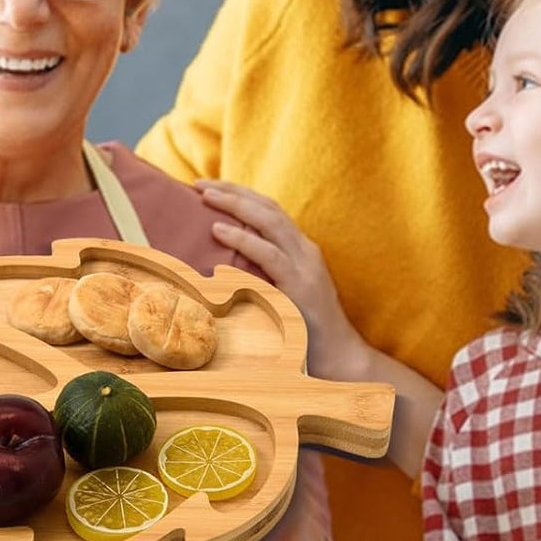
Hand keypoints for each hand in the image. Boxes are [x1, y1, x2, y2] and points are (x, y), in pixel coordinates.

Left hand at [193, 181, 363, 376]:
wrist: (340, 357)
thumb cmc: (305, 331)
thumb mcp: (281, 294)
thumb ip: (261, 276)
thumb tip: (219, 269)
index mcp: (300, 250)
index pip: (270, 211)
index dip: (241, 195)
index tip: (211, 186)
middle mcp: (305, 250)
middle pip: (268, 207)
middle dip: (233, 191)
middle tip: (200, 183)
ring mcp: (305, 265)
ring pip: (269, 222)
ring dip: (235, 205)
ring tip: (206, 196)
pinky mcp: (301, 284)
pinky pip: (269, 254)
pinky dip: (242, 239)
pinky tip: (219, 230)